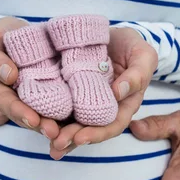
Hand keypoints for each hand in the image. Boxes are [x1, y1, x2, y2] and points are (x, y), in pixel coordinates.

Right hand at [0, 17, 60, 139]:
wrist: (17, 34)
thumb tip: (9, 75)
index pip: (6, 102)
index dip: (18, 112)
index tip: (32, 119)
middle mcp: (14, 98)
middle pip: (25, 115)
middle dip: (39, 125)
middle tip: (53, 132)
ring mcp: (33, 98)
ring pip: (42, 115)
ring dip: (54, 125)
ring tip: (67, 133)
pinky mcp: (50, 93)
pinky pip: (58, 106)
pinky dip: (67, 116)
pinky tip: (78, 123)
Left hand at [50, 27, 157, 158]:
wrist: (112, 34)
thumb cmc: (132, 46)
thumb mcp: (143, 55)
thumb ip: (137, 74)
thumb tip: (119, 93)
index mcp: (123, 104)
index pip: (112, 125)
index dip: (97, 134)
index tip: (81, 138)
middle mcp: (102, 108)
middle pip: (89, 129)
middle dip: (73, 139)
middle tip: (57, 144)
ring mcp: (84, 101)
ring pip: (72, 122)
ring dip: (59, 135)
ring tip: (48, 144)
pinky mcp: (68, 91)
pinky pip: (58, 105)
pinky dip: (48, 115)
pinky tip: (35, 122)